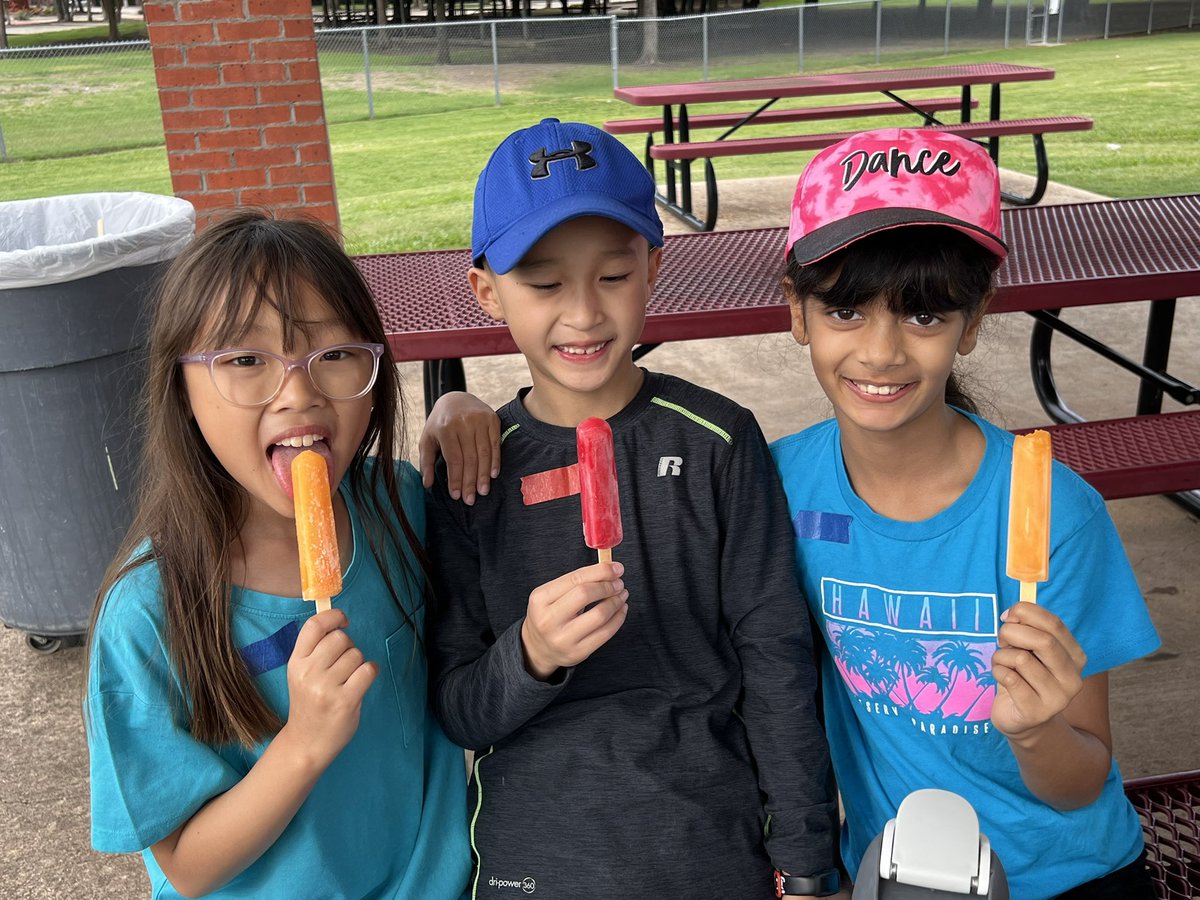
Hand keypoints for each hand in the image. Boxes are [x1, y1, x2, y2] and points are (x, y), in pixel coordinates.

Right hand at [280, 609, 377, 770]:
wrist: (307, 742)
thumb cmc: (309, 703)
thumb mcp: (301, 673)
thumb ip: (315, 649)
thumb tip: (337, 618)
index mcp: (296, 662)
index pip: (314, 626)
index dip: (333, 616)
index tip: (343, 622)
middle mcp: (308, 673)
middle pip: (340, 638)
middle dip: (348, 646)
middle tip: (343, 664)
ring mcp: (326, 688)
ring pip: (356, 654)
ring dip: (358, 663)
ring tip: (348, 679)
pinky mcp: (345, 701)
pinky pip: (368, 670)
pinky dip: (370, 672)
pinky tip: (361, 682)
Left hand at [419, 391, 500, 504]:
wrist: (456, 398)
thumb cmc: (440, 423)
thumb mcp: (427, 439)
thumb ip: (426, 461)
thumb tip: (427, 484)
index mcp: (446, 428)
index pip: (454, 459)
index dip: (456, 479)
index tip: (456, 496)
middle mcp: (464, 422)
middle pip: (470, 458)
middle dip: (470, 482)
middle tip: (471, 500)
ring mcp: (480, 420)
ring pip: (484, 453)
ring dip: (483, 475)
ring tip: (483, 491)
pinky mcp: (492, 419)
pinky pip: (495, 444)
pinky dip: (495, 461)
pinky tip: (493, 475)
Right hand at [520, 562, 628, 679]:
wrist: (538, 648)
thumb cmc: (549, 615)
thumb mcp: (551, 595)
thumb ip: (576, 581)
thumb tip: (609, 569)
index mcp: (540, 599)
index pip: (575, 579)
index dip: (600, 571)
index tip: (617, 568)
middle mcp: (549, 620)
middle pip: (585, 594)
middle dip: (608, 586)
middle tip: (619, 583)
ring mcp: (563, 639)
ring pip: (599, 615)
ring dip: (616, 601)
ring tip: (621, 595)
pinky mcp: (577, 653)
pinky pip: (605, 633)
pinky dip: (618, 618)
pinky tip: (621, 609)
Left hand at [990, 602, 1086, 741]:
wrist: (1020, 719)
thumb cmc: (1022, 676)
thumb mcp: (1028, 648)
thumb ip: (1025, 629)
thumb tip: (1012, 614)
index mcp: (1075, 657)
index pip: (1054, 624)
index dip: (1026, 613)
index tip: (1008, 615)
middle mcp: (1073, 678)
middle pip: (1043, 641)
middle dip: (1012, 633)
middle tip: (1002, 640)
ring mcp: (1057, 698)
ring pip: (1020, 659)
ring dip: (1001, 656)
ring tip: (1002, 664)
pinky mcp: (1036, 712)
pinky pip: (1008, 677)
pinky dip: (997, 671)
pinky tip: (1002, 678)